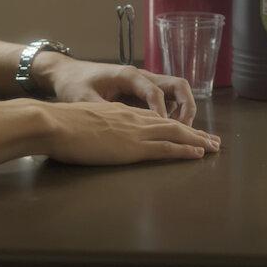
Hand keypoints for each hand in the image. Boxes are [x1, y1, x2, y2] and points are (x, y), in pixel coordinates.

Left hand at [37, 55, 198, 125]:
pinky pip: (166, 100)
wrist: (65, 72)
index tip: (165, 130)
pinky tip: (172, 130)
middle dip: (188, 108)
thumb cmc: (73, 84)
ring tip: (186, 133)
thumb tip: (116, 129)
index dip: (162, 112)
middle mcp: (141, 76)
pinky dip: (174, 113)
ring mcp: (143, 82)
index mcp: (128, 76)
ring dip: (184, 110)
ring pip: (175, 92)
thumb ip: (102, 111)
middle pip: (177, 86)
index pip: (155, 92)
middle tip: (190, 131)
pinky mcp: (141, 91)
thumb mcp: (83, 98)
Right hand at [39, 100, 221, 165]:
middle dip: (194, 133)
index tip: (186, 133)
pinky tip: (198, 153)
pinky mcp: (132, 146)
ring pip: (175, 133)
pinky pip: (165, 147)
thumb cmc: (58, 125)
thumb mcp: (81, 123)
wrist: (52, 122)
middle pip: (171, 123)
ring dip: (197, 140)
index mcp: (120, 113)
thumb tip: (93, 138)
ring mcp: (134, 132)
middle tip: (213, 140)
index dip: (173, 125)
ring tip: (214, 146)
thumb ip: (94, 129)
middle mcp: (132, 118)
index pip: (153, 119)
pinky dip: (184, 150)